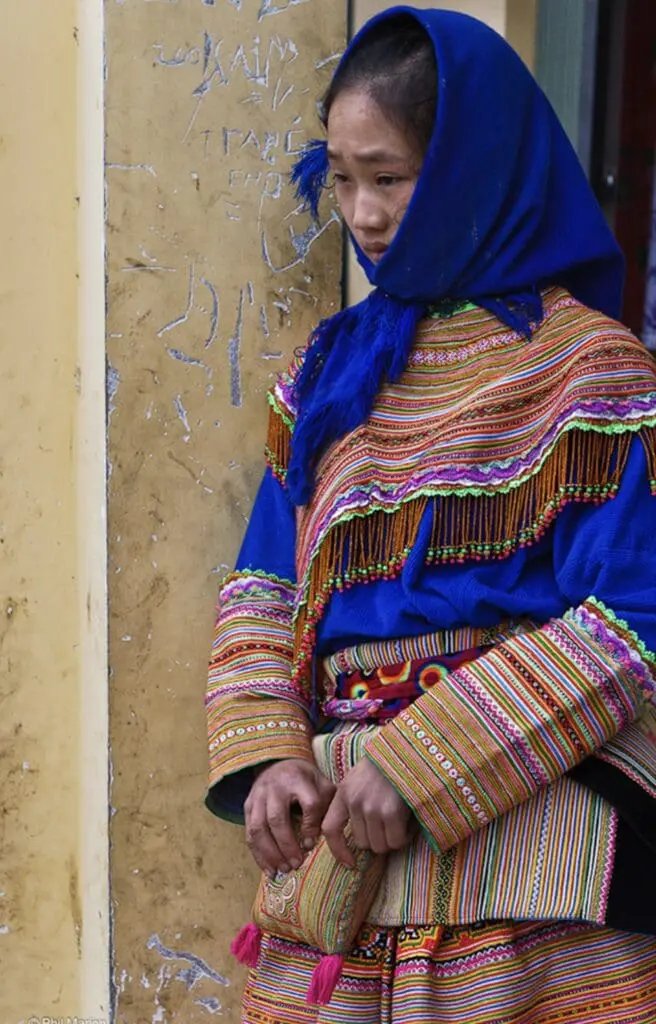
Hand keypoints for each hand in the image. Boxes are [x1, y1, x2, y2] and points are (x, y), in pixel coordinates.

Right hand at [244, 759, 335, 876]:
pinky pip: (249, 833)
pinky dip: (258, 854)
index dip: (311, 826)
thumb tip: (319, 838)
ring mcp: (258, 796)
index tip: (312, 844)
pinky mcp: (247, 806)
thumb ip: (325, 806)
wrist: (278, 763)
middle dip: (286, 845)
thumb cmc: (304, 779)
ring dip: (270, 853)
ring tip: (282, 869)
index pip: (309, 804)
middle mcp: (275, 787)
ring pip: (258, 828)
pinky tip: (268, 868)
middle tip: (296, 864)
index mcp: (298, 779)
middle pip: (277, 818)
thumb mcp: (321, 784)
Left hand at [322, 757, 413, 865]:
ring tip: (400, 823)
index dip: (338, 851)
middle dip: (377, 839)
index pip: (330, 829)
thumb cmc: (386, 766)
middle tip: (390, 827)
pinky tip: (409, 823)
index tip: (349, 863)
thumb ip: (354, 802)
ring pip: (380, 845)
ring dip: (392, 839)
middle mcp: (354, 801)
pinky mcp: (391, 812)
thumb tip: (359, 839)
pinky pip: (396, 841)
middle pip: (362, 843)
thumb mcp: (360, 779)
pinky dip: (404, 837)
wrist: (408, 749)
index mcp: (343, 793)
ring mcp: (371, 808)